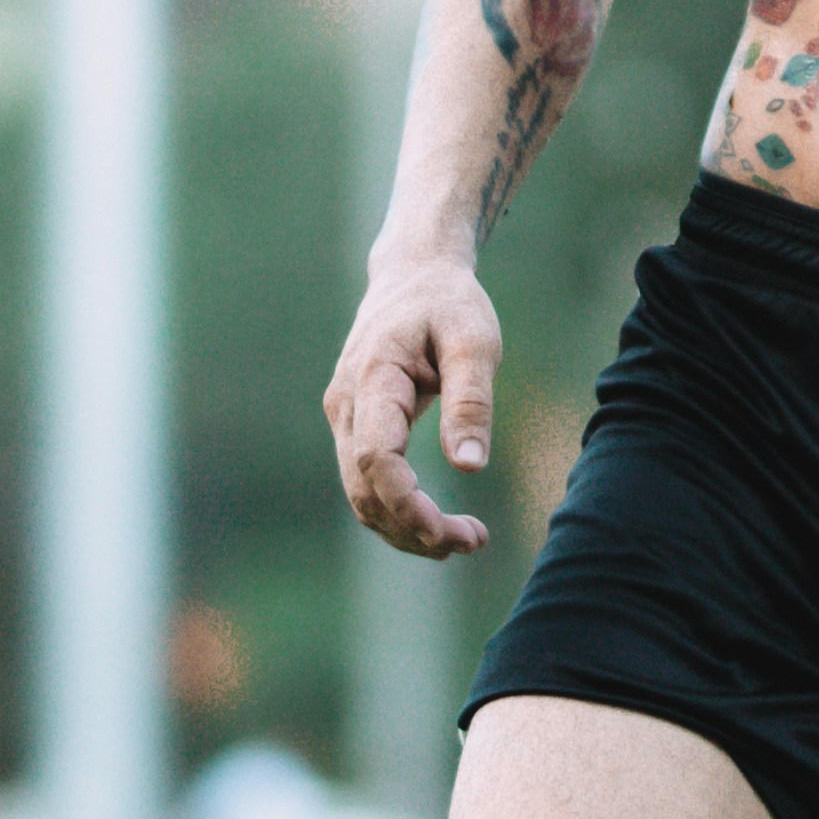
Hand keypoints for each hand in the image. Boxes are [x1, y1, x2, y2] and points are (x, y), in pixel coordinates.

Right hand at [326, 260, 500, 559]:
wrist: (413, 275)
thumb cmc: (448, 304)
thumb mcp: (474, 341)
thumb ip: (470, 401)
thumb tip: (469, 467)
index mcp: (374, 377)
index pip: (376, 457)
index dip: (407, 503)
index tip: (448, 532)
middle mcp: (346, 404)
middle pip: (364, 488)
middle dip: (413, 528)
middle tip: (473, 543)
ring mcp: (345, 417)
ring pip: (361, 494)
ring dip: (405, 528)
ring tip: (465, 540)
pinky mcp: (356, 426)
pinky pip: (366, 482)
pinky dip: (398, 511)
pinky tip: (438, 524)